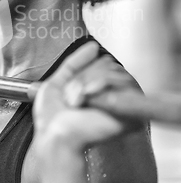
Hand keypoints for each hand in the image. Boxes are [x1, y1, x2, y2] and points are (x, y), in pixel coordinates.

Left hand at [32, 42, 141, 160]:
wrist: (53, 136)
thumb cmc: (52, 119)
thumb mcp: (57, 81)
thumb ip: (75, 62)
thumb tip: (93, 46)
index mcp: (103, 92)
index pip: (104, 62)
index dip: (83, 71)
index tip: (71, 90)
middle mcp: (117, 96)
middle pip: (107, 64)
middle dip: (82, 77)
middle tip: (73, 99)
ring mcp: (124, 103)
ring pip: (111, 70)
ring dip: (85, 83)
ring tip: (78, 102)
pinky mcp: (128, 111)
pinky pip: (116, 81)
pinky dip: (95, 87)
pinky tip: (88, 100)